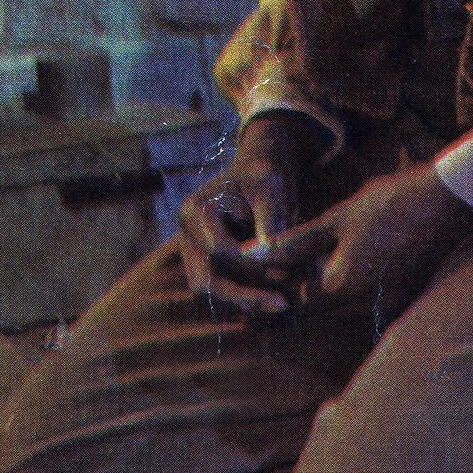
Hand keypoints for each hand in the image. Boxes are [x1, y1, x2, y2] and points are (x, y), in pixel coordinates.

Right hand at [175, 110, 327, 315]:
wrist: (261, 169)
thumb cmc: (266, 172)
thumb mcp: (271, 186)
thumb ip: (268, 216)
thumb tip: (266, 249)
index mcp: (195, 212)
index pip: (218, 252)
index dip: (251, 264)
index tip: (283, 270)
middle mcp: (188, 235)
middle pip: (206, 281)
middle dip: (244, 294)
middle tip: (281, 303)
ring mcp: (196, 251)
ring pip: (215, 290)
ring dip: (246, 299)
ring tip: (282, 303)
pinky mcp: (210, 262)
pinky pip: (224, 287)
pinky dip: (247, 294)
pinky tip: (276, 298)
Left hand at [284, 163, 472, 317]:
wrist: (448, 200)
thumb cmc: (391, 204)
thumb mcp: (337, 219)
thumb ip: (296, 242)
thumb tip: (257, 254)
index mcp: (345, 287)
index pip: (300, 301)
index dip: (285, 284)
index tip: (277, 267)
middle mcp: (368, 304)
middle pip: (326, 307)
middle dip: (309, 288)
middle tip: (298, 263)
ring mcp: (393, 301)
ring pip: (351, 305)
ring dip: (336, 288)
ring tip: (327, 259)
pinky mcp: (411, 292)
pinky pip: (376, 299)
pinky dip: (362, 285)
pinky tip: (362, 258)